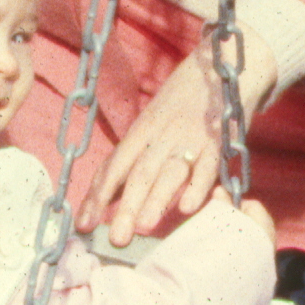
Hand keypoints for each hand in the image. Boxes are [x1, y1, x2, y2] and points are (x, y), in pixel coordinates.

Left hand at [85, 33, 275, 246]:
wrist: (220, 66)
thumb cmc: (179, 104)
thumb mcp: (150, 124)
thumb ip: (131, 159)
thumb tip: (103, 196)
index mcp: (141, 130)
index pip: (114, 165)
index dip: (99, 194)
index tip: (84, 224)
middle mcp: (161, 134)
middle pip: (139, 173)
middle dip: (125, 206)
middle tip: (116, 238)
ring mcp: (190, 136)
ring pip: (169, 171)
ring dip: (155, 199)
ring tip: (142, 227)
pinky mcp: (219, 139)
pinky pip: (208, 166)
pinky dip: (198, 186)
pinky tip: (188, 208)